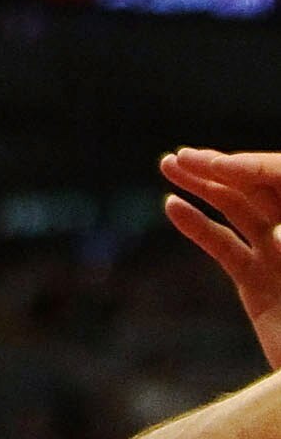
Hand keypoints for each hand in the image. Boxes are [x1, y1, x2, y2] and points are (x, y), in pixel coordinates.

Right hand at [163, 148, 280, 368]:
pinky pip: (225, 246)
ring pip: (238, 209)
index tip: (216, 163)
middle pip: (258, 187)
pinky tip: (173, 207)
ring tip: (168, 164)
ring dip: (203, 185)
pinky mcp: (257, 282)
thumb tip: (275, 235)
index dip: (249, 168)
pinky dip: (198, 225)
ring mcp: (279, 256)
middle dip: (221, 168)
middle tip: (185, 156)